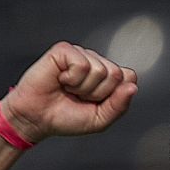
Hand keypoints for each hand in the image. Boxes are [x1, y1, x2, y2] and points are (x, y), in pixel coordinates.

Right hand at [0, 42, 137, 144]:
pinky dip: (72, 78)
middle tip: (79, 97)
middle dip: (99, 93)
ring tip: (69, 89)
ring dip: (83, 87)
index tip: (96, 103)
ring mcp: (80, 54)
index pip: (129, 77)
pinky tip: (61, 80)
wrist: (37, 118)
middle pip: (116, 74)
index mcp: (107, 76)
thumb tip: (133, 86)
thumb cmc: (66, 117)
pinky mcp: (64, 50)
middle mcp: (95, 62)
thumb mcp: (100, 119)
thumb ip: (119, 105)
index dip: (115, 95)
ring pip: (100, 70)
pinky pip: (82, 64)